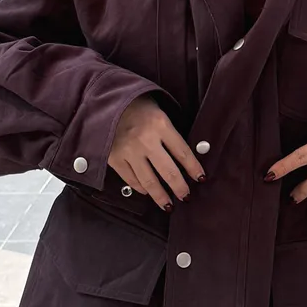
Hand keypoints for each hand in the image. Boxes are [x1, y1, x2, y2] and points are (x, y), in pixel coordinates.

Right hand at [109, 96, 203, 211]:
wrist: (105, 100)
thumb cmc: (136, 104)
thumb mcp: (158, 111)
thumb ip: (169, 132)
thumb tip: (184, 158)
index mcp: (161, 124)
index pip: (183, 153)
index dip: (194, 168)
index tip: (201, 178)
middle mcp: (146, 140)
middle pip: (168, 172)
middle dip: (180, 188)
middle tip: (186, 197)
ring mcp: (129, 151)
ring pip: (149, 181)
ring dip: (160, 196)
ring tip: (168, 206)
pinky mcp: (114, 158)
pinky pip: (130, 179)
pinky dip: (140, 188)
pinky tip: (147, 192)